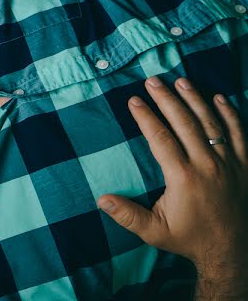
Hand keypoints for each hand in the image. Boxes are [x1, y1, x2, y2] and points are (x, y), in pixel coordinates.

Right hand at [98, 78, 246, 278]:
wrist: (232, 252)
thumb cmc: (189, 240)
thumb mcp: (154, 232)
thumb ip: (127, 215)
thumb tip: (101, 200)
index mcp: (184, 178)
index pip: (161, 138)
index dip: (146, 117)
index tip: (133, 100)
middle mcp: (207, 166)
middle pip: (185, 123)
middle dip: (167, 99)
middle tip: (152, 80)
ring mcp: (229, 164)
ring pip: (211, 123)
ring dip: (195, 99)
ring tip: (181, 80)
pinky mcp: (245, 166)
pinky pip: (239, 133)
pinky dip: (230, 114)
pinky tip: (219, 98)